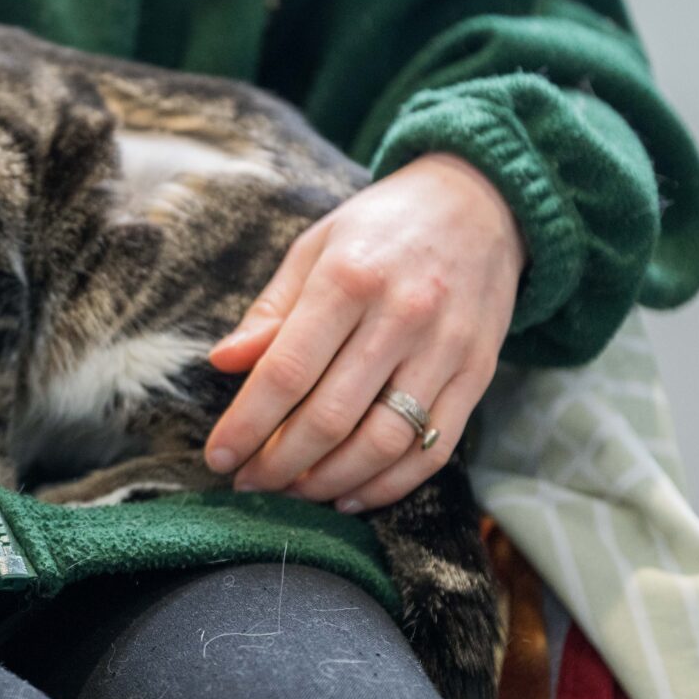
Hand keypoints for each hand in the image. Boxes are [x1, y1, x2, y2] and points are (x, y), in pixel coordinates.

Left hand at [203, 153, 524, 511]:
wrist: (480, 204)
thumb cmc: (380, 227)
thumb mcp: (314, 248)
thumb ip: (271, 310)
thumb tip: (222, 362)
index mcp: (348, 278)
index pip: (287, 370)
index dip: (247, 423)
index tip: (218, 456)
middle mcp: (401, 316)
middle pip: (331, 416)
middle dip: (280, 463)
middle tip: (249, 483)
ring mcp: (446, 349)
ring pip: (383, 442)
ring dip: (331, 480)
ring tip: (293, 492)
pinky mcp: (479, 374)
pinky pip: (433, 448)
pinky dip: (389, 484)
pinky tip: (350, 495)